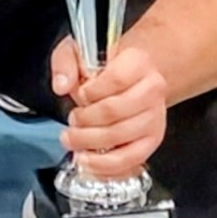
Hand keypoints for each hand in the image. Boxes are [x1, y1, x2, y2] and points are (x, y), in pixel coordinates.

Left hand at [50, 33, 170, 182]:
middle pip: (115, 112)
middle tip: (72, 120)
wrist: (134, 77)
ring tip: (73, 139)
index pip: (115, 79)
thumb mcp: (80, 51)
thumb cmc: (106, 66)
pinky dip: (105, 166)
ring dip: (90, 142)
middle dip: (85, 120)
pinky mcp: (153, 140)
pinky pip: (130, 160)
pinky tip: (88, 161)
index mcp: (138, 62)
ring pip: (120, 137)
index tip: (79, 95)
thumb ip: (66, 62)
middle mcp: (152, 89)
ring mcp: (155, 117)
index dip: (91, 92)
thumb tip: (61, 85)